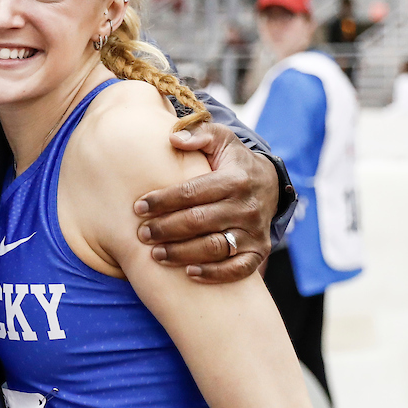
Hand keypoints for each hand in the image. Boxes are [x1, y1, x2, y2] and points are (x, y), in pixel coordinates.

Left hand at [132, 122, 276, 283]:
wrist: (269, 183)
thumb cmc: (232, 161)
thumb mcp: (220, 139)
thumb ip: (198, 134)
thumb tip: (173, 138)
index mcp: (234, 179)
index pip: (191, 192)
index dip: (162, 200)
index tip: (138, 207)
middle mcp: (245, 207)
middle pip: (198, 222)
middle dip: (165, 229)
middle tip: (142, 234)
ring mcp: (253, 231)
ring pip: (214, 248)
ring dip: (182, 253)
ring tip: (156, 254)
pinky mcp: (258, 250)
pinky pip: (239, 269)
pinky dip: (215, 274)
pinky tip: (189, 273)